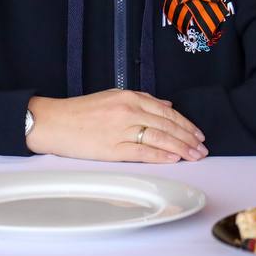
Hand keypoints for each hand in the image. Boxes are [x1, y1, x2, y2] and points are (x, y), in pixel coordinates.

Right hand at [25, 90, 207, 162]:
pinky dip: (161, 155)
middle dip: (188, 138)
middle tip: (202, 148)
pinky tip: (174, 158)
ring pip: (159, 138)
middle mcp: (128, 111)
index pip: (166, 111)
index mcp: (129, 97)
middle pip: (167, 125)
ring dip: (181, 148)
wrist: (53, 122)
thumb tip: (166, 105)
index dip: (185, 124)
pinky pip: (142, 152)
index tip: (197, 133)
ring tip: (194, 155)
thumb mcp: (112, 97)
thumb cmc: (80, 111)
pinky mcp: (112, 148)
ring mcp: (121, 130)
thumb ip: (141, 100)